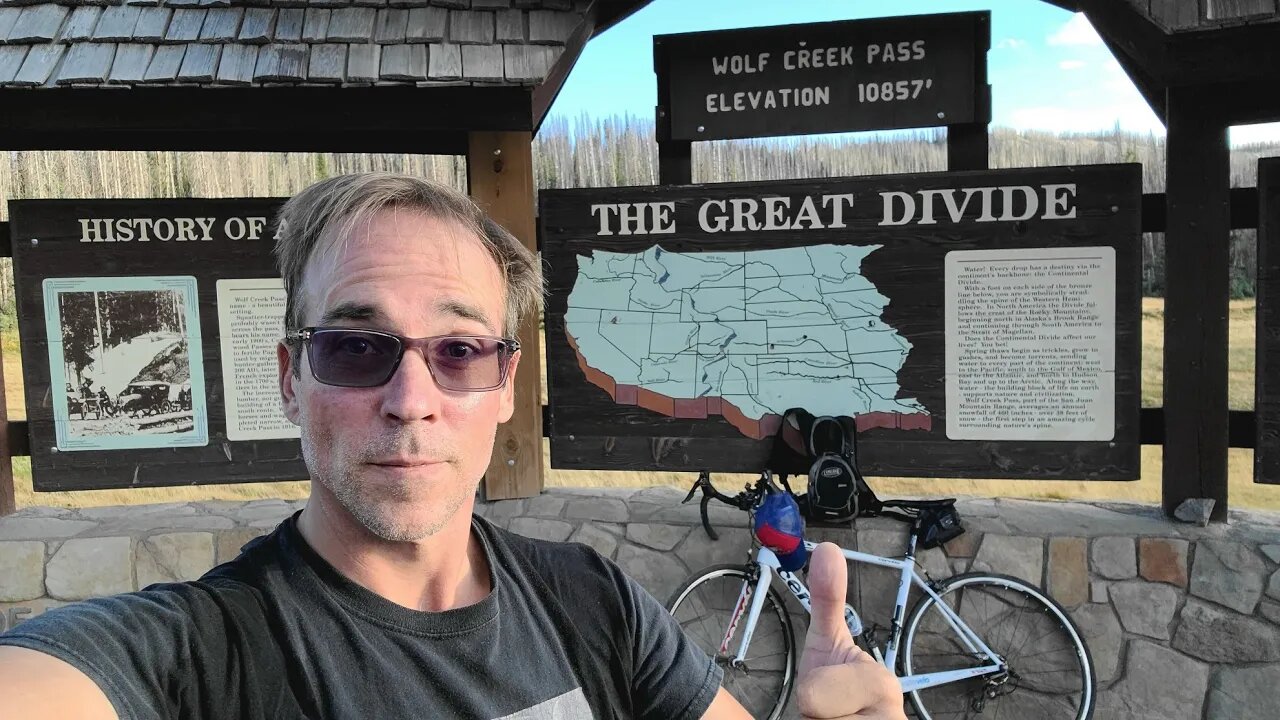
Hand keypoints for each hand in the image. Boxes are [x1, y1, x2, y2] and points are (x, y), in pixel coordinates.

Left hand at [795, 543, 905, 718]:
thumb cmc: (836, 692)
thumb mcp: (827, 645)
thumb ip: (827, 600)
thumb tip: (828, 548)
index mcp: (883, 688)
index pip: (813, 696)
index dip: (812, 694)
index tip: (830, 694)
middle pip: (814, 713)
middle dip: (814, 715)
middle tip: (830, 713)